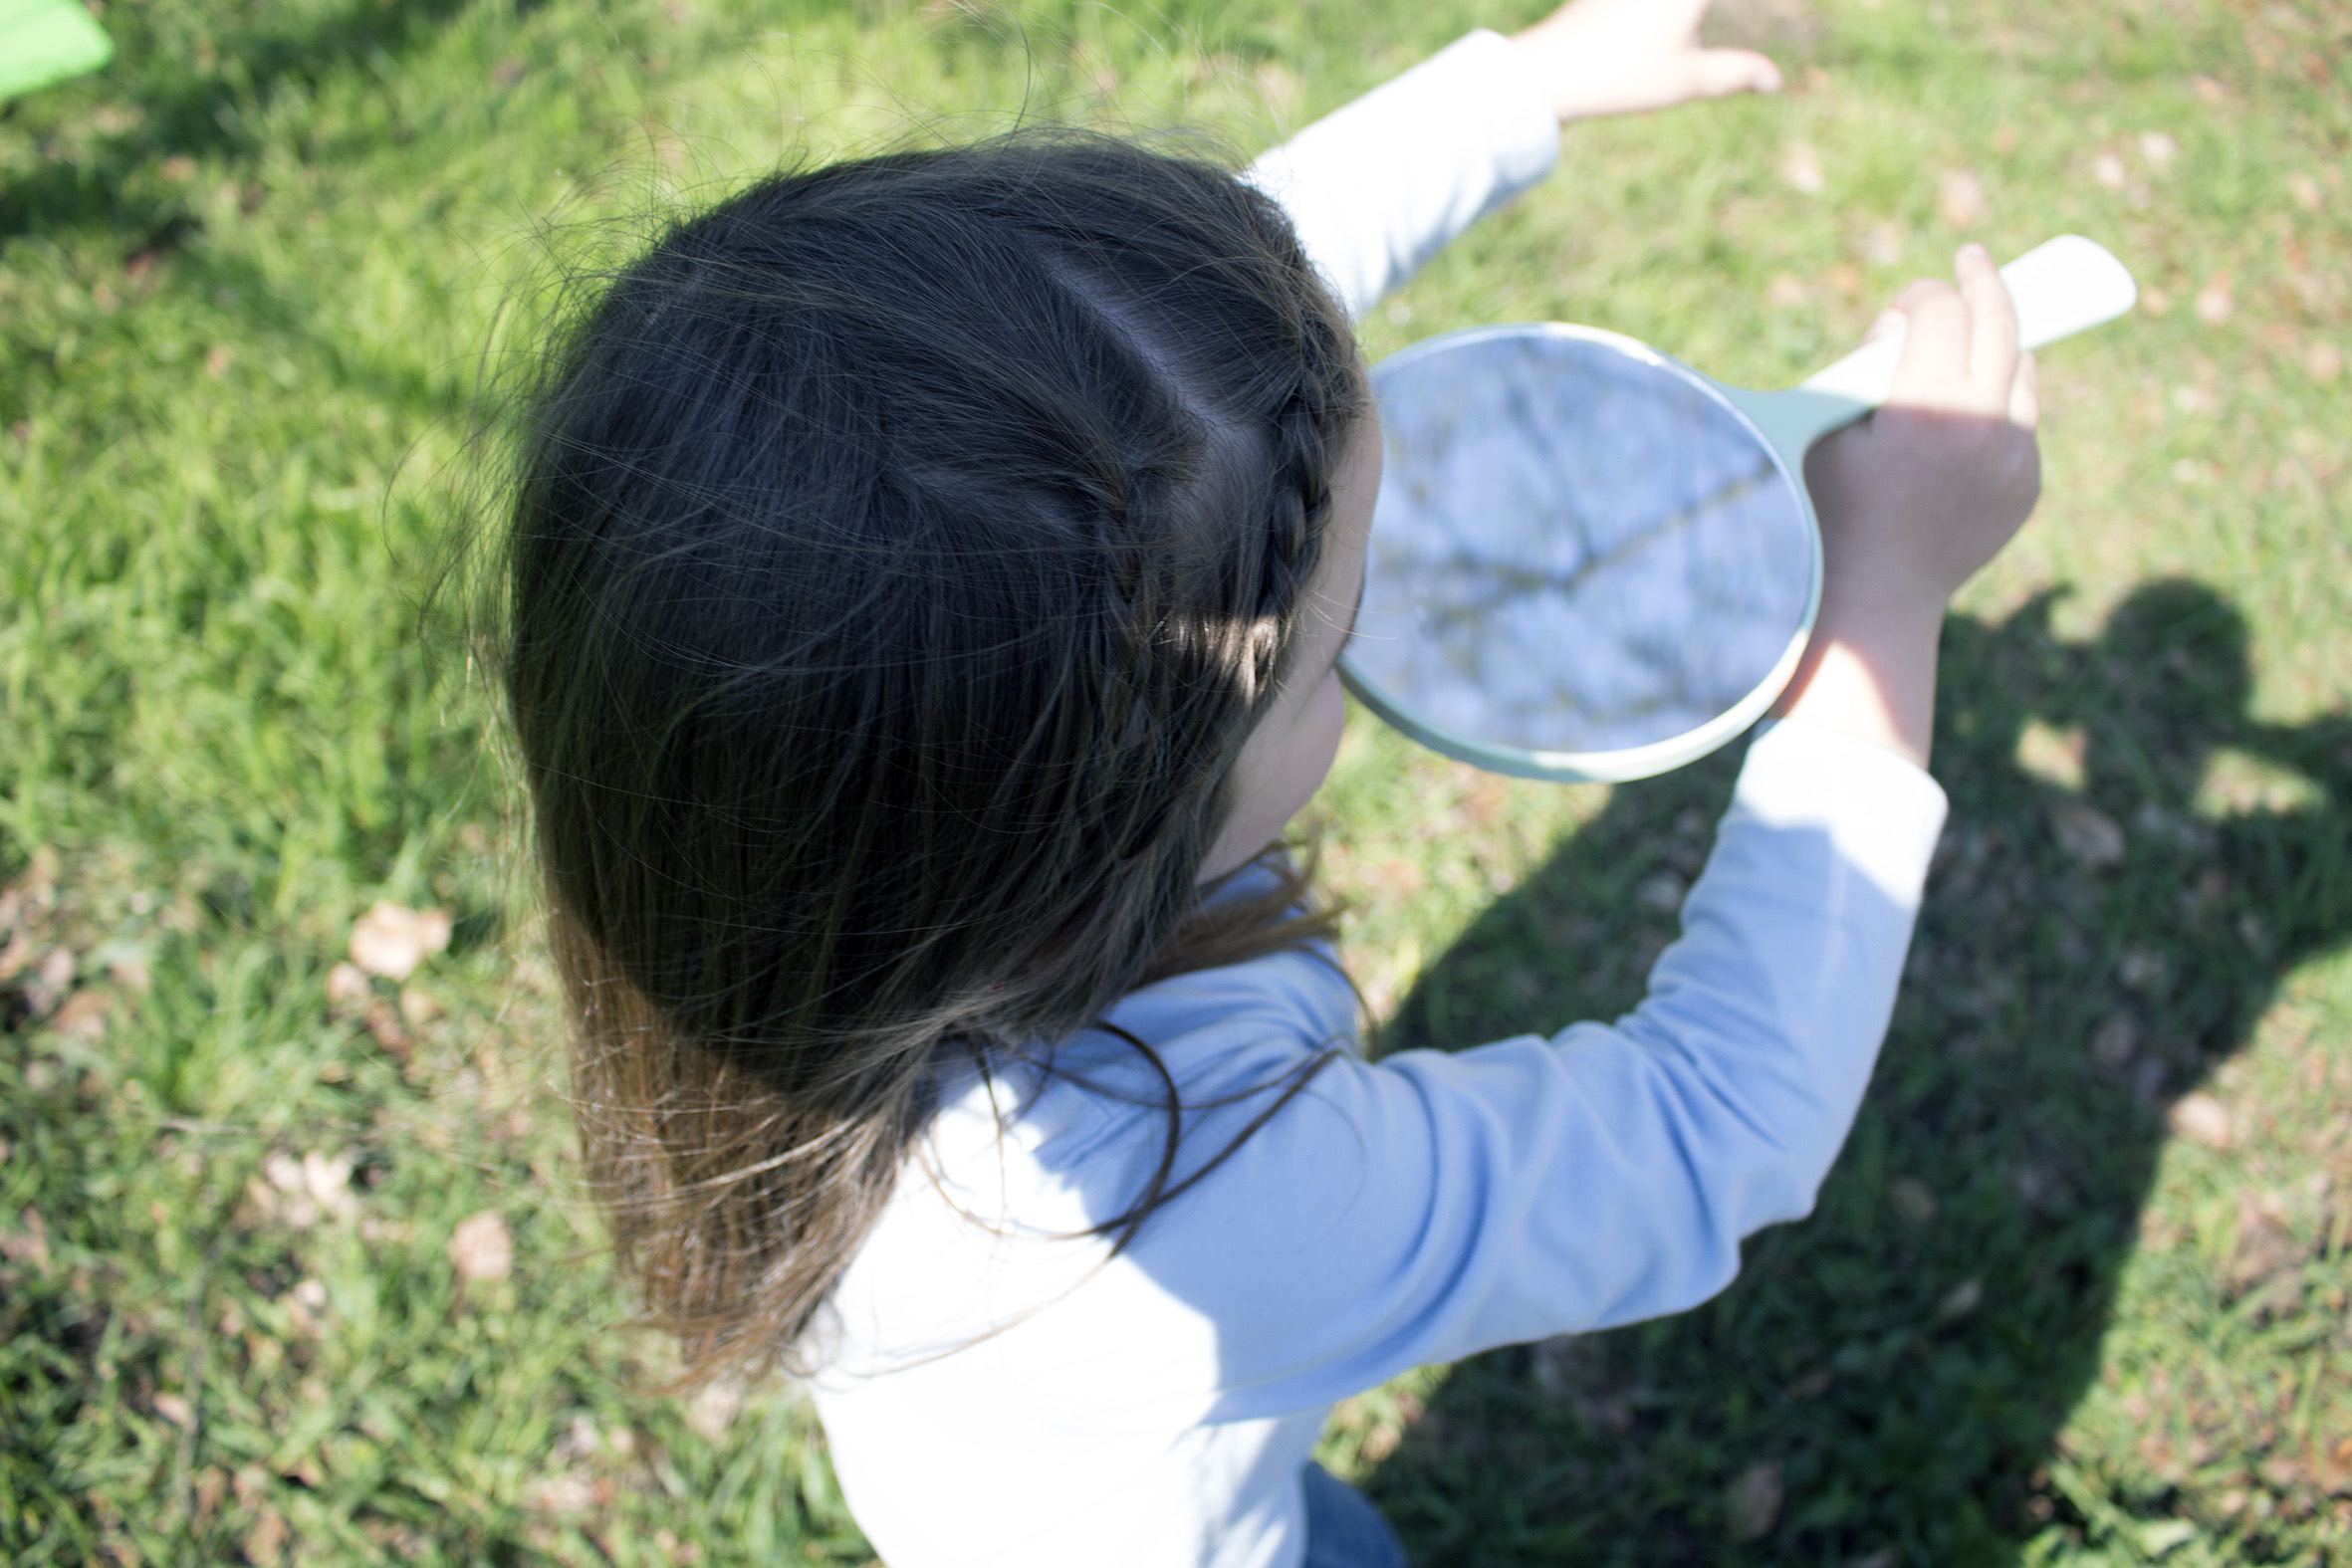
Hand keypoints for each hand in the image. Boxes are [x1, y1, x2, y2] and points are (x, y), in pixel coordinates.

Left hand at [1509, 0, 1781, 122]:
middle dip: (1696, 17)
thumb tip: (1774, 80)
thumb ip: (1736, 73)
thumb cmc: (1622, 77)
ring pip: (1672, 8)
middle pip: (1691, 6)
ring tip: (1679, 30)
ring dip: (1683, 18)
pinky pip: (1643, 7)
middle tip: (1694, 27)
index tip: (1783, 13)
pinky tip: (1665, 24)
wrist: (1548, 72)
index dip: (1771, 7)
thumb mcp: (1687, 80)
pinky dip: (1662, 15)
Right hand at [1806, 245, 2042, 622]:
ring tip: (1967, 337)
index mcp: (1929, 410)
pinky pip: (2020, 420)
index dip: (1919, 295)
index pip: (1941, 312)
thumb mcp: (1824, 431)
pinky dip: (1996, 403)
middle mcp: (1987, 429)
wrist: (1871, 603)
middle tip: (1970, 258)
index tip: (1904, 301)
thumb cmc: (1827, 513)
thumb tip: (1904, 323)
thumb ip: (1864, 364)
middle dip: (1983, 283)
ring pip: (2021, 368)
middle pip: (2001, 322)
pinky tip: (1961, 414)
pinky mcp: (2026, 485)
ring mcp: (2015, 459)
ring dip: (1996, 344)